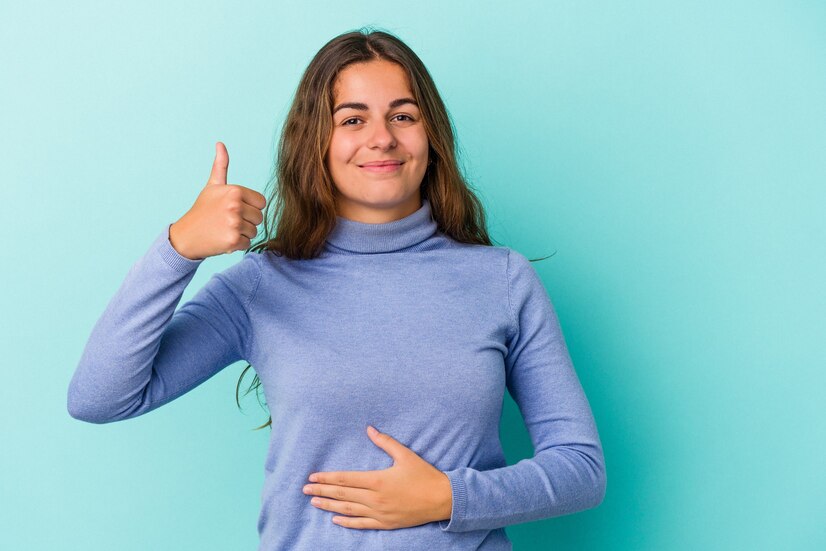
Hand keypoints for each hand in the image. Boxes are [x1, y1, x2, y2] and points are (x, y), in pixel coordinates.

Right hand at [169, 141, 266, 259]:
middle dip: (246, 221)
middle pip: (259, 218)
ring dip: (242, 233)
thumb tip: (220, 143)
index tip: (234, 208)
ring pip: (254, 231)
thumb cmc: (203, 210)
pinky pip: (248, 243)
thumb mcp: (212, 186)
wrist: (186, 235)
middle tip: (227, 220)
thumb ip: (221, 166)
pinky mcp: (233, 240)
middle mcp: (235, 206)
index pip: (261, 203)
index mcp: (235, 191)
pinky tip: (223, 239)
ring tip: (224, 229)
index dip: (249, 207)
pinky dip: (238, 245)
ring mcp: (234, 223)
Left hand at [303, 425, 452, 529]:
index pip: (345, 479)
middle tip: (304, 490)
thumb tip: (369, 429)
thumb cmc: (424, 475)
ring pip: (348, 510)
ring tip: (314, 502)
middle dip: (322, 491)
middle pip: (342, 495)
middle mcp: (375, 499)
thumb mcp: (405, 455)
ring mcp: (380, 513)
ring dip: (329, 506)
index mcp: (378, 480)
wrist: (442, 499)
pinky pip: (362, 524)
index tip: (312, 477)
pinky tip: (335, 519)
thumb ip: (385, 442)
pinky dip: (347, 522)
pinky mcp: (386, 523)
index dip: (327, 478)